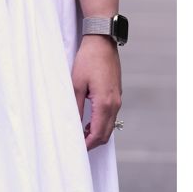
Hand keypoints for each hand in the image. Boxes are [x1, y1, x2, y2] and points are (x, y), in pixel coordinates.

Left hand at [71, 35, 121, 150]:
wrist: (102, 41)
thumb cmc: (88, 60)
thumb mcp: (76, 84)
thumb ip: (76, 107)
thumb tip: (74, 125)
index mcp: (105, 103)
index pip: (98, 134)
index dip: (88, 145)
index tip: (78, 150)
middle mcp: (115, 103)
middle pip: (107, 133)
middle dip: (93, 142)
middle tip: (79, 145)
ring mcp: (118, 98)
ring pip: (110, 124)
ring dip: (97, 132)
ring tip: (81, 133)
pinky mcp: (116, 93)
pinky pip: (111, 114)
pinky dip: (102, 122)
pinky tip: (89, 120)